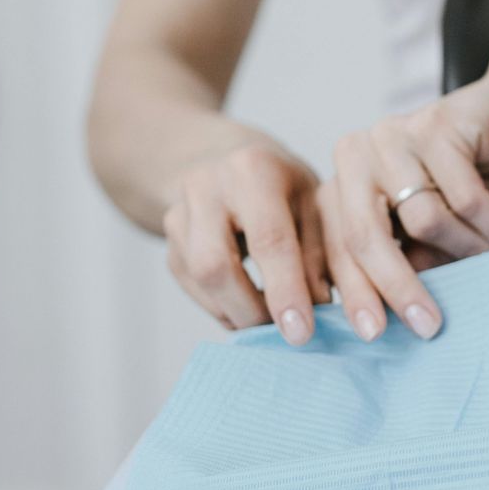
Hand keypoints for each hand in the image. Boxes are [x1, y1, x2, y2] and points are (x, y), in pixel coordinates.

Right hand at [161, 136, 330, 343]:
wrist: (224, 156)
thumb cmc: (283, 184)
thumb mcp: (314, 202)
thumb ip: (319, 251)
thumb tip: (321, 307)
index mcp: (253, 170)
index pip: (268, 240)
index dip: (285, 291)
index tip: (301, 333)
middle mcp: (206, 185)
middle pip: (216, 266)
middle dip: (252, 310)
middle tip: (286, 332)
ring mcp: (178, 210)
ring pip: (198, 279)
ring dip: (236, 312)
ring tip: (271, 320)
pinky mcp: (167, 236)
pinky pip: (191, 285)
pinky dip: (222, 306)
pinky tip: (248, 307)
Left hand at [320, 33, 488, 341]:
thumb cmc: (467, 180)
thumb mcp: (431, 231)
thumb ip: (407, 262)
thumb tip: (391, 321)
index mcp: (343, 182)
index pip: (339, 247)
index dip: (356, 293)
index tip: (375, 336)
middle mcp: (356, 154)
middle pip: (366, 236)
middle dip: (397, 287)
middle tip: (427, 326)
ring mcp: (393, 135)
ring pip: (422, 220)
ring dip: (465, 250)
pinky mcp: (435, 125)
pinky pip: (463, 198)